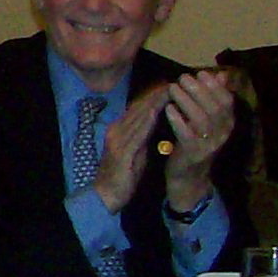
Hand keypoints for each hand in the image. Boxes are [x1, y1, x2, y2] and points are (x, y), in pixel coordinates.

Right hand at [93, 86, 166, 213]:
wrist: (105, 195)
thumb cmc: (122, 176)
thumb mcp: (134, 153)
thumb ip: (141, 138)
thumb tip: (153, 125)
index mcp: (118, 130)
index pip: (137, 109)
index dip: (152, 97)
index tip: (168, 86)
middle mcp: (116, 130)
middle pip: (138, 108)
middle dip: (155, 94)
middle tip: (172, 81)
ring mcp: (117, 140)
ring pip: (138, 116)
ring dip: (154, 102)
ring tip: (169, 90)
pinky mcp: (121, 150)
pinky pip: (137, 132)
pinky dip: (148, 120)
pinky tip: (157, 111)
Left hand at [161, 69, 235, 211]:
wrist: (189, 176)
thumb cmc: (196, 141)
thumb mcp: (208, 119)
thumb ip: (213, 97)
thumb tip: (221, 74)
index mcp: (227, 123)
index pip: (227, 101)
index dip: (215, 86)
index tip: (201, 72)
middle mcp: (222, 133)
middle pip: (214, 108)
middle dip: (199, 90)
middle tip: (183, 77)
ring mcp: (209, 144)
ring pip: (201, 119)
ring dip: (186, 101)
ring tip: (173, 87)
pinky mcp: (193, 153)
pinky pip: (187, 134)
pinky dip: (177, 119)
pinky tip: (168, 108)